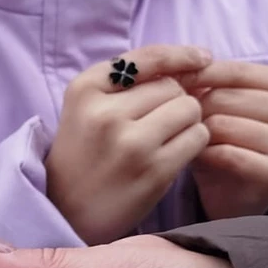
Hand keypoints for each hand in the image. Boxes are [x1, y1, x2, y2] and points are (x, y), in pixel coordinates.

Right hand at [46, 45, 211, 244]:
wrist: (65, 211)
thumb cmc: (84, 155)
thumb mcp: (87, 108)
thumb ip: (128, 84)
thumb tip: (191, 65)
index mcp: (85, 90)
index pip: (147, 59)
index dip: (181, 55)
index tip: (202, 58)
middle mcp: (105, 114)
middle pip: (172, 86)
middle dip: (176, 100)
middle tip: (161, 122)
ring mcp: (131, 143)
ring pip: (189, 109)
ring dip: (188, 121)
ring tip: (168, 137)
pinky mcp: (153, 171)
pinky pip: (197, 138)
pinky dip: (194, 142)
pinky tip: (175, 153)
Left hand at [187, 62, 267, 219]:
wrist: (232, 192)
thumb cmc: (224, 139)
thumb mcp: (217, 102)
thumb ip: (206, 80)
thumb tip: (177, 68)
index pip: (236, 70)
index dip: (198, 74)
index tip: (171, 82)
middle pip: (226, 97)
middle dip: (195, 108)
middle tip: (179, 121)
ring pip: (224, 124)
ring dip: (197, 133)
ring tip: (189, 139)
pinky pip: (229, 155)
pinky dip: (205, 155)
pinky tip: (198, 157)